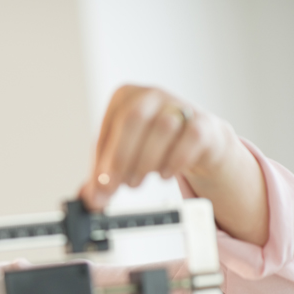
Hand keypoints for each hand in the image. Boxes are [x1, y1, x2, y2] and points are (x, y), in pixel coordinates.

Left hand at [80, 84, 267, 245]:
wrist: (197, 140)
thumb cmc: (151, 144)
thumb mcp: (122, 155)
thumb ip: (104, 176)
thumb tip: (91, 198)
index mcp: (125, 97)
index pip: (108, 127)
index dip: (102, 159)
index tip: (100, 185)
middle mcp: (151, 95)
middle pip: (133, 119)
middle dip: (121, 157)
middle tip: (117, 185)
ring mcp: (179, 105)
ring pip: (162, 127)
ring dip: (146, 162)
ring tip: (137, 183)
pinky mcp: (203, 123)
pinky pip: (190, 138)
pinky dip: (175, 161)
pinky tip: (163, 175)